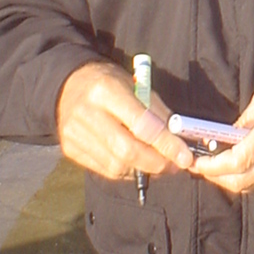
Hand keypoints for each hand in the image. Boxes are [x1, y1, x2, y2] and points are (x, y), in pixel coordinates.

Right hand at [56, 61, 193, 179]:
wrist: (68, 84)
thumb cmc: (109, 82)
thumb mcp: (135, 85)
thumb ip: (156, 111)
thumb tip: (179, 139)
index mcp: (107, 90)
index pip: (142, 125)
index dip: (166, 144)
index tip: (185, 157)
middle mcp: (88, 113)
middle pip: (127, 150)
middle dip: (156, 163)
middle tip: (174, 166)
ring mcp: (75, 134)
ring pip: (116, 166)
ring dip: (143, 170)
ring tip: (158, 165)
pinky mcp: (70, 150)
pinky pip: (104, 170)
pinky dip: (126, 171)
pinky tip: (137, 164)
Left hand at [191, 75, 253, 192]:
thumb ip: (244, 121)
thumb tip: (222, 139)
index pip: (239, 161)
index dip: (213, 166)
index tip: (198, 162)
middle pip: (243, 180)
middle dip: (217, 177)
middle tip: (202, 168)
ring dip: (232, 180)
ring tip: (218, 167)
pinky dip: (251, 180)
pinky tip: (243, 168)